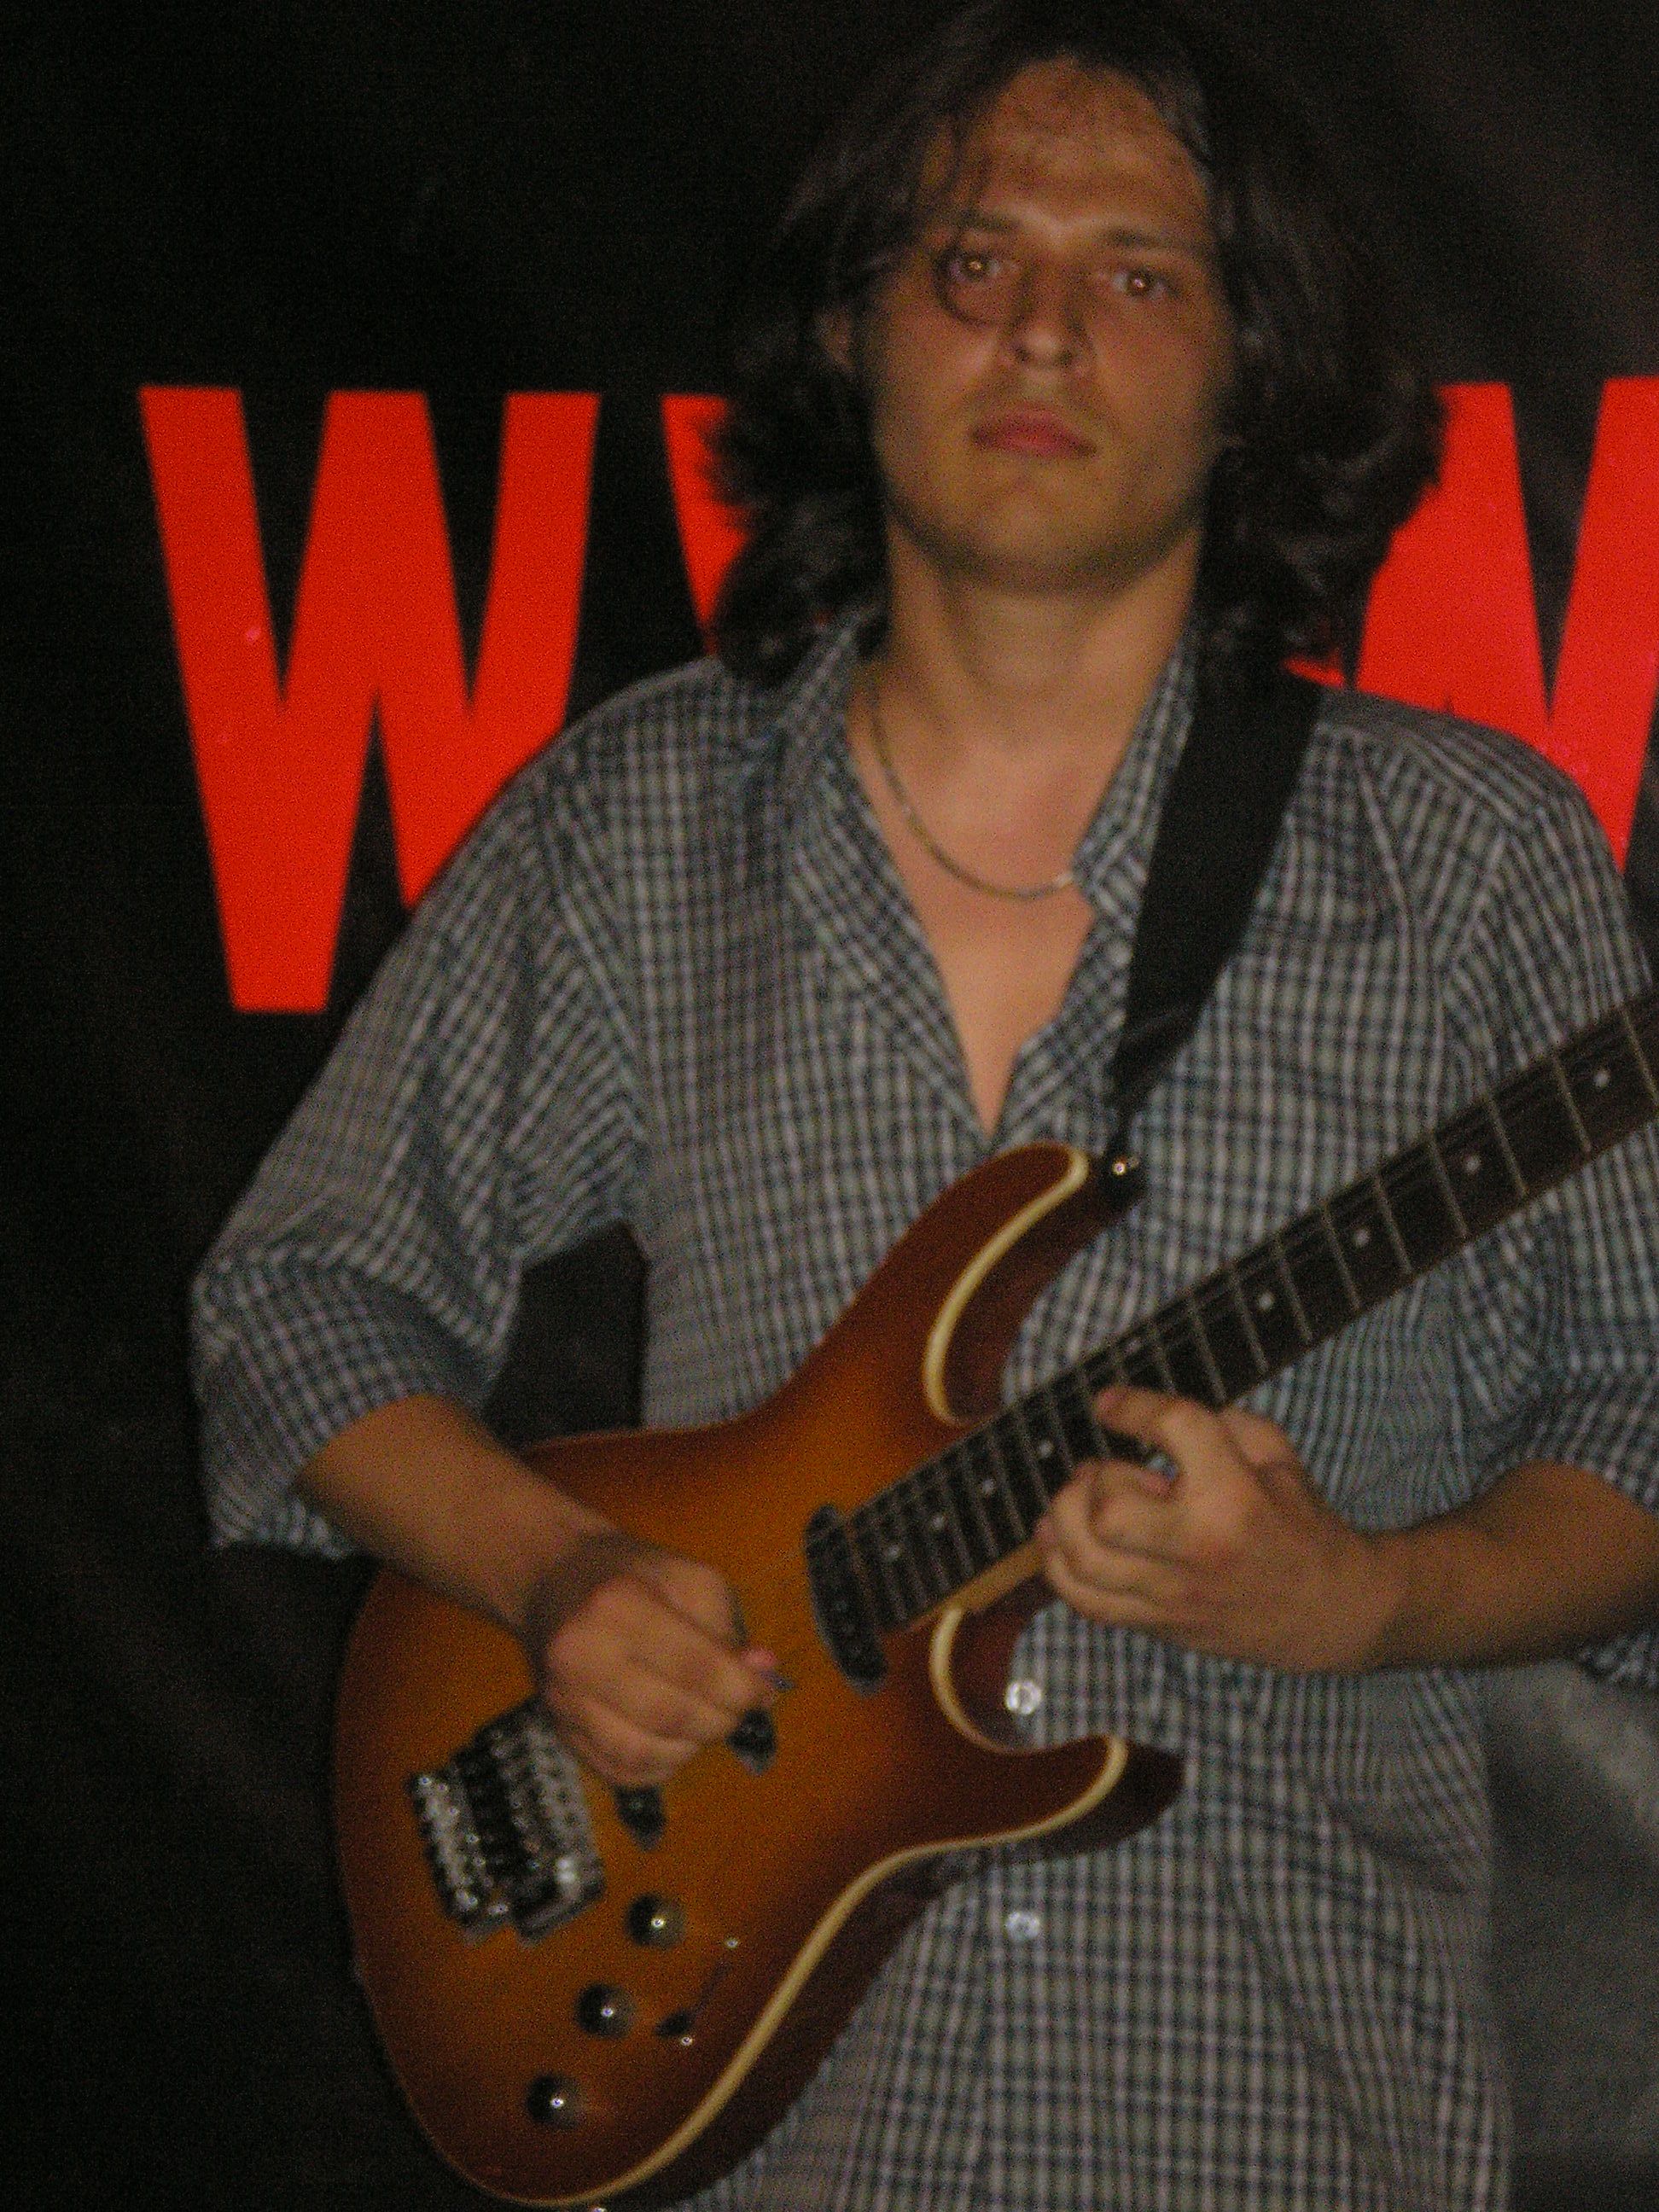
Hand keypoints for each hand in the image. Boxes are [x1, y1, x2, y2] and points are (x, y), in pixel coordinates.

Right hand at [520, 1531, 781, 1785]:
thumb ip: (727, 1627)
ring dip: (691, 1747)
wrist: (553, 1579)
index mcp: (617, 1605)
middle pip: (669, 1715)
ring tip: (706, 1721)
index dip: (741, 1688)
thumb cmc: (631, 1574)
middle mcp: (580, 1656)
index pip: (694, 1667)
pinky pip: (617, 1771)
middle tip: (740, 1707)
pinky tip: (675, 1741)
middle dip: (721, 1720)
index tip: (766, 1690)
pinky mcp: (558, 1728)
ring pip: (640, 1754)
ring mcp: (562, 1698)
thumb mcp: (687, 1577)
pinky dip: (659, 1768)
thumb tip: (762, 1677)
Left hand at [1035, 1385, 1393, 1671]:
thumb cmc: (1301, 1525)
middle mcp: (1198, 1547)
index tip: (1108, 1403)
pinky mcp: (1159, 1624)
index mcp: (1235, 1495)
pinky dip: (1058, 1568)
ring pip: (1086, 1560)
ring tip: (1081, 1501)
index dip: (1132, 1406)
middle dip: (1097, 1479)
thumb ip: (1222, 1424)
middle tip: (1108, 1471)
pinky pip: (1086, 1603)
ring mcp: (1174, 1594)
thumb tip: (1153, 1417)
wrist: (1332, 1611)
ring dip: (1067, 1519)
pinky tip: (1063, 1539)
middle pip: (1111, 1509)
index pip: (1174, 1428)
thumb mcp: (1279, 1457)